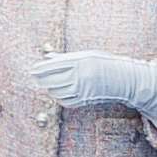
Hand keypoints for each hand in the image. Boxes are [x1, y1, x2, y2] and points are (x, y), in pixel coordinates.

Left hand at [28, 50, 156, 115]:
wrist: (124, 79)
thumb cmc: (104, 63)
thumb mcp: (87, 55)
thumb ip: (66, 58)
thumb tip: (48, 57)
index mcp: (80, 62)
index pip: (54, 66)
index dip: (40, 69)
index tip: (32, 69)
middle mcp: (80, 76)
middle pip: (52, 80)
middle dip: (41, 80)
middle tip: (35, 78)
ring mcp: (83, 89)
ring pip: (57, 92)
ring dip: (49, 89)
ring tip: (47, 84)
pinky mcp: (85, 100)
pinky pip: (65, 101)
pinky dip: (58, 97)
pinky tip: (57, 93)